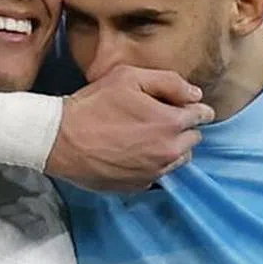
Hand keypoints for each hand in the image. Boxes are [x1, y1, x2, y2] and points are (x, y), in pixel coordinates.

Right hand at [45, 65, 214, 191]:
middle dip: (182, 127)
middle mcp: (169, 151)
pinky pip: (158, 173)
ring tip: (146, 136)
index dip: (192, 106)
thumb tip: (195, 94)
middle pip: (193, 139)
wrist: (60, 140)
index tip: (181, 105)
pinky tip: (132, 152)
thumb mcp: (129, 78)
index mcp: (171, 123)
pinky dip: (152, 163)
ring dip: (170, 147)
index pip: (202, 115)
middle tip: (157, 118)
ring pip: (179, 159)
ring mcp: (155, 172)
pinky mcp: (139, 185)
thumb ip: (169, 82)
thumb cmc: (93, 105)